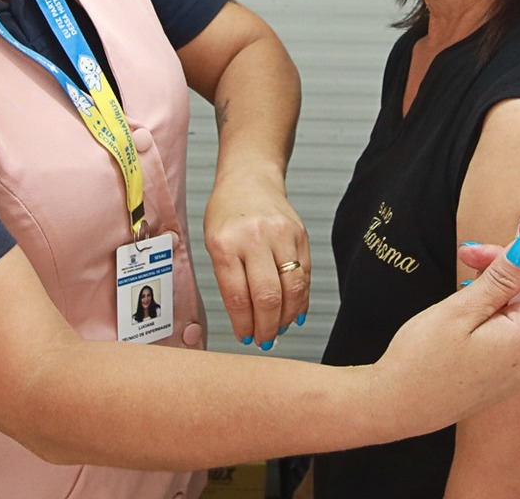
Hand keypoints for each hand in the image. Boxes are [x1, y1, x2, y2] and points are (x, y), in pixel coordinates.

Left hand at [203, 171, 310, 347]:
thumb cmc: (227, 213)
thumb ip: (229, 280)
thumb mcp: (214, 244)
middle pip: (268, 297)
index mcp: (225, 243)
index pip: (238, 296)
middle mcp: (255, 237)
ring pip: (293, 288)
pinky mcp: (302, 235)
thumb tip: (248, 322)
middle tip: (264, 340)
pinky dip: (301, 298)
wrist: (250, 179)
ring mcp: (282, 235)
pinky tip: (294, 310)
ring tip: (279, 328)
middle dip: (267, 327)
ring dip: (287, 317)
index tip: (245, 337)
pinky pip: (305, 275)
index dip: (244, 325)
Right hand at [372, 217, 519, 430]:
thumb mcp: (460, 310)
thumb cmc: (420, 363)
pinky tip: (470, 297)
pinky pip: (513, 328)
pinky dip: (496, 305)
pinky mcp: (506, 373)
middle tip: (469, 251)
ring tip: (463, 270)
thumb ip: (501, 278)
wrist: (396, 407)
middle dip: (508, 263)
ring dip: (499, 282)